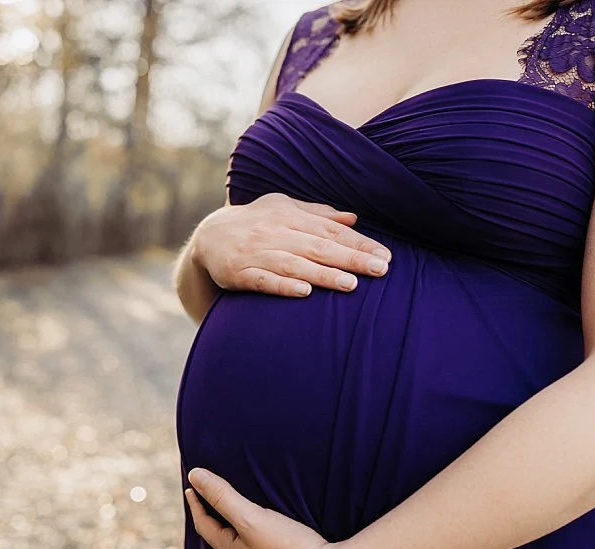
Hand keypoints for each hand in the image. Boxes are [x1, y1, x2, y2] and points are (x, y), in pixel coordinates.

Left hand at [186, 470, 341, 548]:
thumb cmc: (289, 548)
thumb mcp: (251, 517)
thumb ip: (223, 496)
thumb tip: (195, 476)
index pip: (205, 526)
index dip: (197, 504)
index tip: (191, 486)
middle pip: (220, 540)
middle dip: (212, 519)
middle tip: (208, 501)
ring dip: (233, 534)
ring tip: (234, 520)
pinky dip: (252, 546)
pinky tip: (262, 544)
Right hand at [194, 194, 391, 297]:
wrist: (209, 237)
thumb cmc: (255, 223)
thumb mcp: (284, 209)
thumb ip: (317, 214)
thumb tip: (353, 218)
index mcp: (290, 217)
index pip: (331, 230)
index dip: (358, 243)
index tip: (384, 256)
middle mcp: (276, 233)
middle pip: (319, 247)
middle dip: (350, 258)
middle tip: (380, 270)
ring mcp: (257, 254)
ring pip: (295, 264)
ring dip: (323, 275)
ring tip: (350, 285)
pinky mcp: (239, 273)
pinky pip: (263, 281)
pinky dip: (283, 286)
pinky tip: (303, 293)